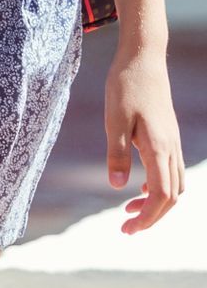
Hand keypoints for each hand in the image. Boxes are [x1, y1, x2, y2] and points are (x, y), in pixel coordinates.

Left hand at [105, 48, 185, 233]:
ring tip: (129, 210)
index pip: (161, 196)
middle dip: (151, 216)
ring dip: (155, 203)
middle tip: (126, 228)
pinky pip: (171, 172)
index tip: (128, 228)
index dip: (147, 216)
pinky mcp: (167, 136)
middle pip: (171, 197)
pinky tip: (138, 186)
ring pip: (174, 186)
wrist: (144, 59)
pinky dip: (158, 186)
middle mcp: (171, 149)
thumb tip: (116, 187)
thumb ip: (116, 153)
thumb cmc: (125, 85)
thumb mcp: (114, 118)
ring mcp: (172, 143)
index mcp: (158, 148)